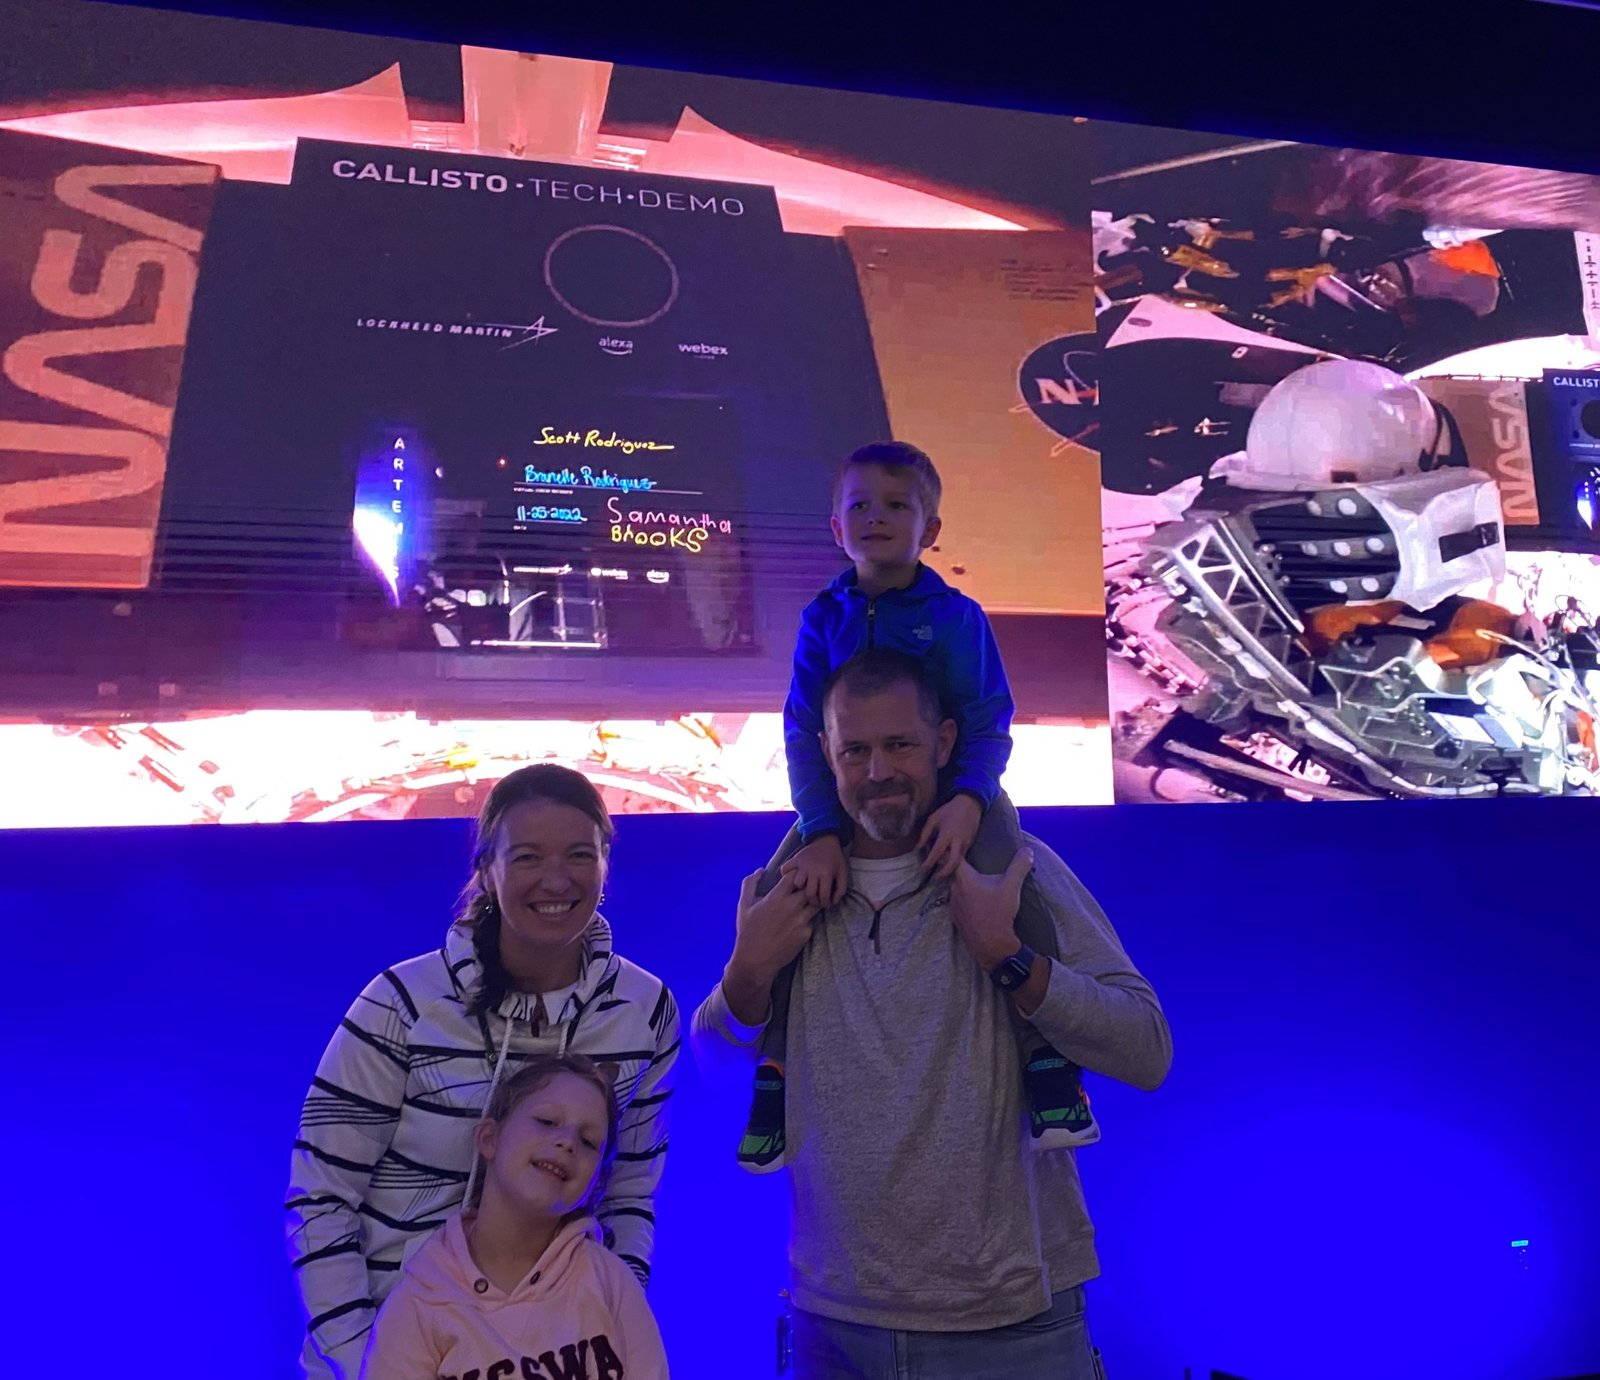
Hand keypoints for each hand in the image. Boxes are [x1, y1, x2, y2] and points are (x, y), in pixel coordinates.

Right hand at [724, 868, 818, 1023]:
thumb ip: (750, 884)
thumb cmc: (748, 932)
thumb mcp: (744, 906)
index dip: (796, 875)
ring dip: (810, 903)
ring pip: (815, 904)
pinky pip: (811, 922)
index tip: (792, 879)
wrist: (755, 960)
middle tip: (801, 891)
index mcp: (776, 897)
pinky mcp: (806, 934)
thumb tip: (761, 870)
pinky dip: (806, 921)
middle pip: (810, 887)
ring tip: (801, 906)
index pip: (796, 875)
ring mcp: (801, 921)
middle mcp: (791, 907)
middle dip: (807, 887)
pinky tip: (796, 925)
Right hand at [781, 833, 848, 908]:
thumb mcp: (843, 873)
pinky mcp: (795, 859)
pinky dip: (786, 875)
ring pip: (797, 883)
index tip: (825, 905)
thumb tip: (833, 902)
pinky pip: (785, 869)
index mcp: (826, 874)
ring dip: (800, 889)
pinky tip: (791, 878)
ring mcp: (803, 864)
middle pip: (809, 894)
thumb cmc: (836, 858)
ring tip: (804, 889)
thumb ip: (841, 889)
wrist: (826, 840)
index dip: (825, 904)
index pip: (823, 896)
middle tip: (815, 901)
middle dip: (813, 901)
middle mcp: (813, 870)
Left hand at [916, 794, 982, 879]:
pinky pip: (962, 856)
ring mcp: (966, 843)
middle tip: (935, 877)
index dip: (929, 862)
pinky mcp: (970, 844)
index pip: (937, 852)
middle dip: (945, 872)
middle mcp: (958, 841)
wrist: (970, 804)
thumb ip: (925, 834)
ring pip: (959, 861)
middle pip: (954, 862)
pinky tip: (947, 862)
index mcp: (947, 834)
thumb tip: (917, 848)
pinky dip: (954, 861)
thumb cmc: (949, 810)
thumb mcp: (933, 819)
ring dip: (950, 868)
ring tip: (940, 872)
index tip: (922, 869)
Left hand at [947, 848, 1033, 971]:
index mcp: (964, 878)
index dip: (954, 850)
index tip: (958, 845)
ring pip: (957, 889)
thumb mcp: (1012, 886)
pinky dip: (966, 901)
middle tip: (974, 865)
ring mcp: (953, 905)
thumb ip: (1019, 866)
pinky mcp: (956, 918)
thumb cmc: (998, 913)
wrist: (991, 945)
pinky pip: (959, 904)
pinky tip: (978, 903)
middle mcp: (953, 889)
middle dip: (963, 869)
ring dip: (965, 887)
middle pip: (955, 873)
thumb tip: (1028, 850)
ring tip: (978, 885)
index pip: (952, 857)